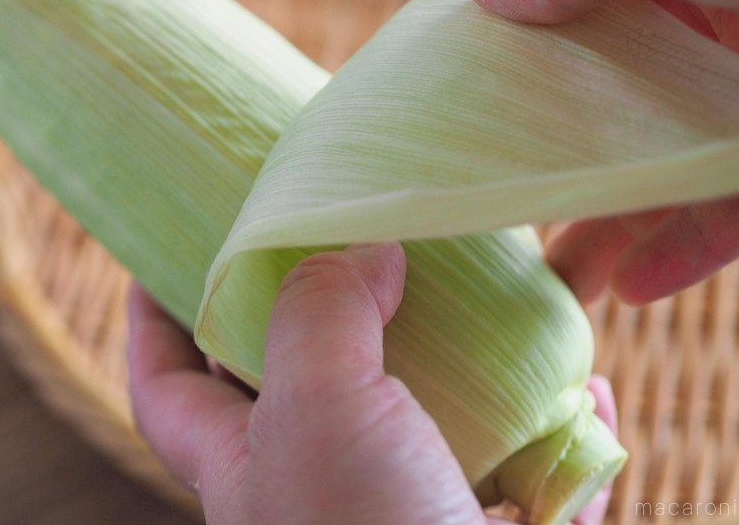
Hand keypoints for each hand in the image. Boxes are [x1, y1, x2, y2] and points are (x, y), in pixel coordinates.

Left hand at [128, 243, 615, 523]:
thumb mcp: (314, 411)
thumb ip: (318, 315)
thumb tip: (362, 250)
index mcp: (245, 464)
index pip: (166, 384)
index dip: (154, 318)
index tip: (162, 253)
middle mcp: (318, 490)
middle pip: (305, 381)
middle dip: (327, 313)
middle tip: (358, 241)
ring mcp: (407, 517)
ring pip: (424, 419)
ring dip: (458, 361)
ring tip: (479, 294)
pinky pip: (527, 471)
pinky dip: (557, 427)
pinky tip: (584, 387)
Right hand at [454, 0, 738, 304]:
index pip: (573, 8)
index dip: (520, 66)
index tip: (471, 123)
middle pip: (615, 97)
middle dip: (559, 157)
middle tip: (506, 215)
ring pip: (671, 162)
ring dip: (614, 225)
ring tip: (562, 279)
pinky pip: (735, 201)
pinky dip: (688, 247)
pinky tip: (636, 282)